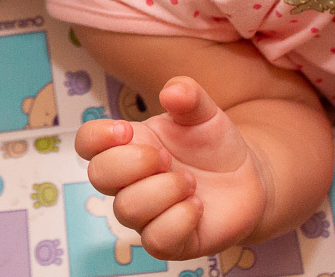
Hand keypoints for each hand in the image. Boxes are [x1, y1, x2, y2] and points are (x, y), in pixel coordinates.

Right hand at [74, 76, 268, 259]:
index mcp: (129, 145)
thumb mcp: (204, 112)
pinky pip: (156, 239)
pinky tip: (198, 205)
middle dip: (135, 162)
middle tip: (168, 157)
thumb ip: (188, 94)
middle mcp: (130, 182)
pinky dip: (180, 218)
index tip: (127, 130)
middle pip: (98, 175)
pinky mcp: (168, 242)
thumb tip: (172, 92)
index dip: (97, 137)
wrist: (247, 179)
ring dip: (164, 189)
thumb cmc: (214, 145)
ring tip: (191, 182)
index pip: (87, 143)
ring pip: (127, 209)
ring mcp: (146, 214)